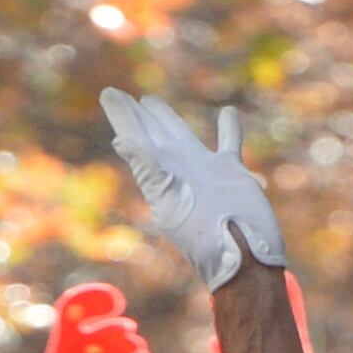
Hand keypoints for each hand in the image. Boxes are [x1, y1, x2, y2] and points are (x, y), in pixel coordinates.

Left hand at [101, 91, 286, 289]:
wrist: (243, 258)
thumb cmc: (206, 237)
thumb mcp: (173, 200)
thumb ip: (149, 169)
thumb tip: (121, 140)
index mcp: (160, 177)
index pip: (136, 138)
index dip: (122, 116)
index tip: (109, 94)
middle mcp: (178, 172)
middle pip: (151, 135)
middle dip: (135, 116)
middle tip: (116, 95)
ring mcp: (203, 171)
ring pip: (182, 135)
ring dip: (166, 118)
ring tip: (151, 101)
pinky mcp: (231, 174)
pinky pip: (228, 144)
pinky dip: (229, 128)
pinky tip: (227, 112)